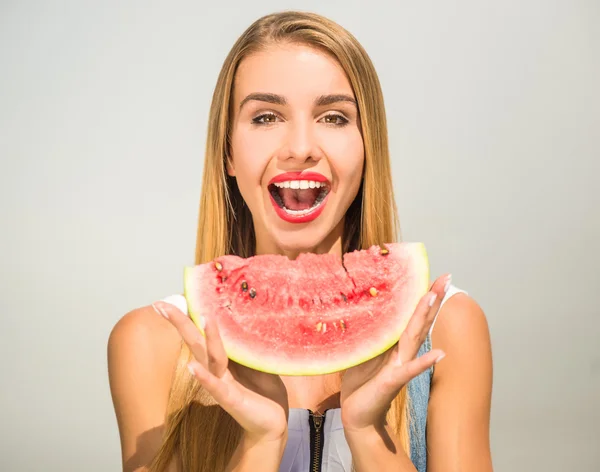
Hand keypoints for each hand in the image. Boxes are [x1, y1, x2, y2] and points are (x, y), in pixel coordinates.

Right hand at [152, 301, 288, 443]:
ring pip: (210, 358)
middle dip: (180, 322)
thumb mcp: (258, 364)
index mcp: (224, 360)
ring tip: (203, 317)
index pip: (203, 334)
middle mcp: (218, 370)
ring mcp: (222, 384)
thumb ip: (248, 346)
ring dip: (206, 338)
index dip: (191, 317)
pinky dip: (203, 377)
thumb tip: (247, 319)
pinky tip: (192, 368)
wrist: (272, 423)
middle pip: (196, 342)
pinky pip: (216, 387)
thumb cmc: (263, 393)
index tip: (174, 298)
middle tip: (159, 304)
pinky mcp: (231, 399)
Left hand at [339, 274, 450, 431]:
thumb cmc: (360, 382)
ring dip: (425, 318)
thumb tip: (362, 307)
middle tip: (445, 278)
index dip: (422, 297)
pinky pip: (409, 370)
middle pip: (419, 321)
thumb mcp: (361, 352)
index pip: (410, 316)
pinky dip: (423, 362)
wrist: (357, 414)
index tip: (433, 275)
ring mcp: (400, 366)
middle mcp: (401, 352)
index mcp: (393, 344)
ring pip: (415, 338)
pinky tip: (439, 354)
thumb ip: (369, 334)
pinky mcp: (393, 381)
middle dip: (432, 299)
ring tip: (434, 298)